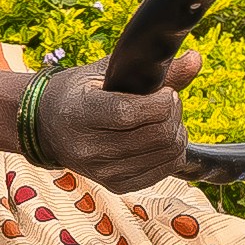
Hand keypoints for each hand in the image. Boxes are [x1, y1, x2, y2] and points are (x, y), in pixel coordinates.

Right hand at [37, 48, 200, 188]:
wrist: (48, 127)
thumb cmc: (78, 93)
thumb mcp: (106, 73)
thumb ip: (150, 69)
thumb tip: (197, 59)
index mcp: (81, 114)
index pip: (130, 113)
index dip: (161, 102)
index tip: (166, 92)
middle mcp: (90, 149)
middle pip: (155, 136)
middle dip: (173, 115)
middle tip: (168, 102)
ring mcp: (104, 172)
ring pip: (165, 155)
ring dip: (177, 133)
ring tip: (165, 119)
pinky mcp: (117, 185)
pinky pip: (164, 172)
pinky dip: (172, 153)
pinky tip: (160, 138)